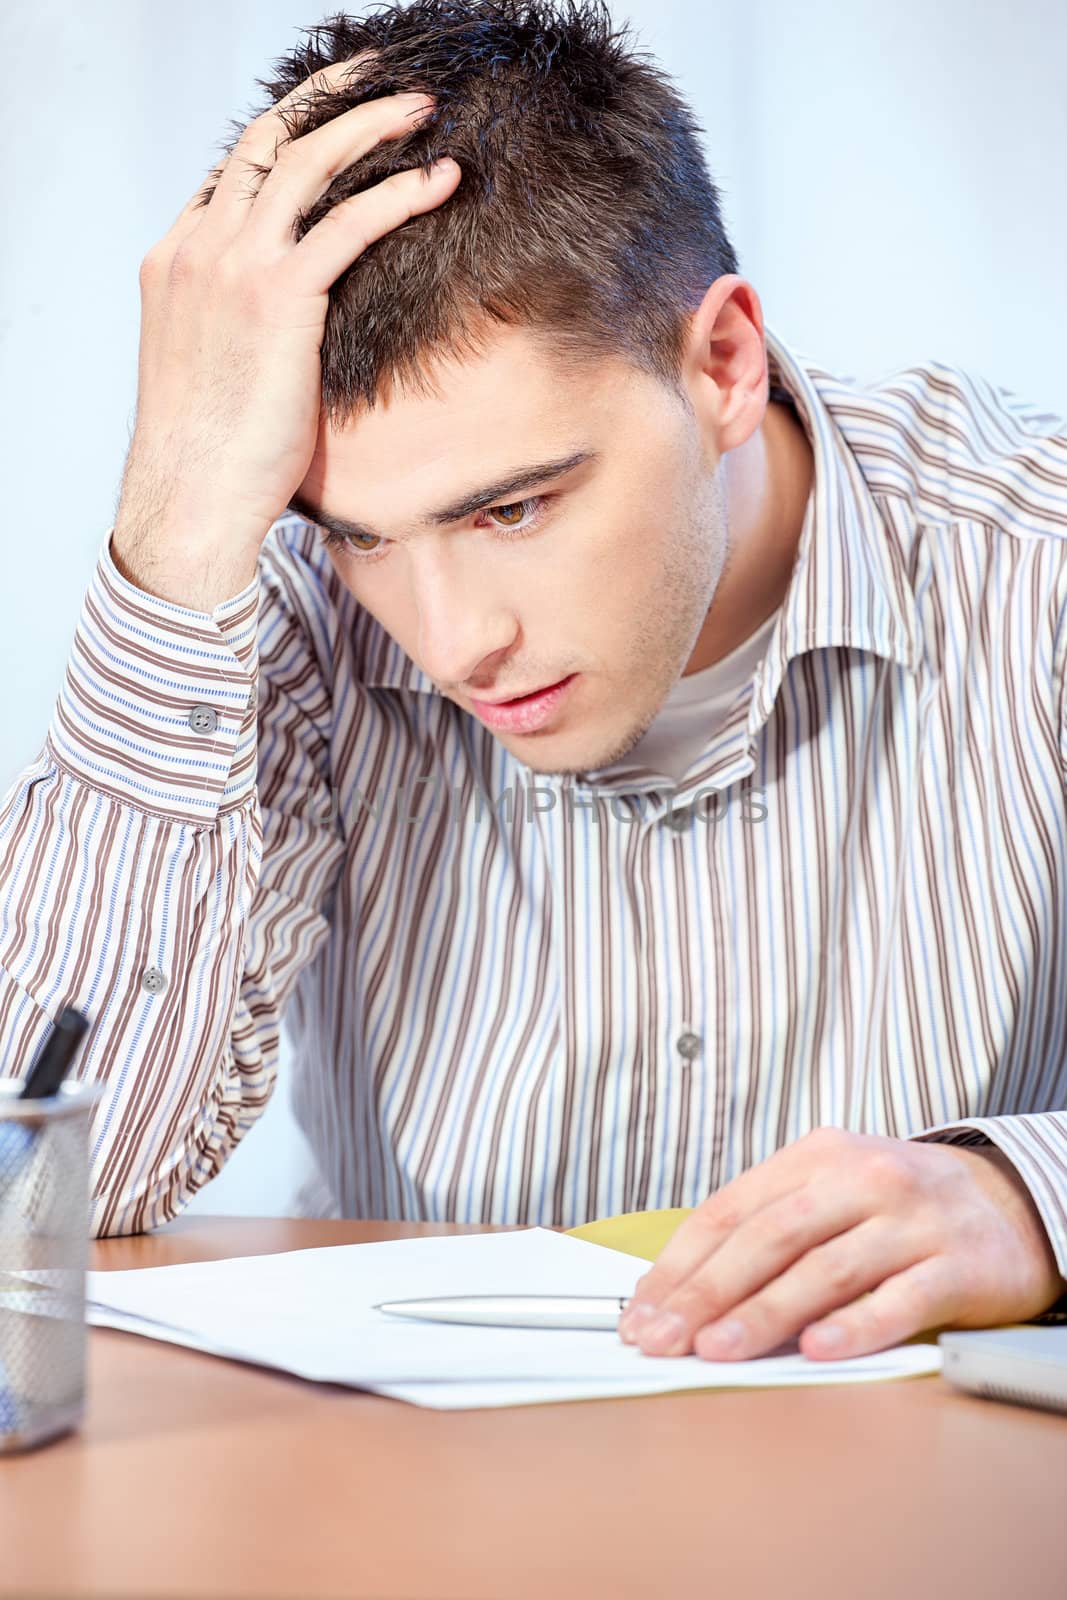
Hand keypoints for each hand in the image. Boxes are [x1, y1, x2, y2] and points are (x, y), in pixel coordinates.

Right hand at [114, 55, 460, 606]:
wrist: (191, 496)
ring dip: (369, 126)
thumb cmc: (208, 455)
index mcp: (174, 260)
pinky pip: (348, 224)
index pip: (230, 174)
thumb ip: (234, 325)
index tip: (332, 126)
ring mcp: (233, 267)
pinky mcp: (279, 299)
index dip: (284, 139)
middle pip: (266, 143)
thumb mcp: (209, 371)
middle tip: (380, 84)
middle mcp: (199, 249)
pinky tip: (440, 182)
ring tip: (422, 111)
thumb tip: (283, 331)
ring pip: (307, 162)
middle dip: (328, 102)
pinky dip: (399, 195)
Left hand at [616, 1127, 1066, 1361]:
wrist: (1012, 1200)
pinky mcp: (957, 1266)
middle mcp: (861, 1179)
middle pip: (768, 1237)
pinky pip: (899, 1299)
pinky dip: (855, 1327)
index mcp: (816, 1157)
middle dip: (706, 1293)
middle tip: (664, 1339)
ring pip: (825, 1269)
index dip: (680, 1265)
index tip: (643, 1312)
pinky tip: (816, 1351)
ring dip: (764, 1313)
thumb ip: (767, 1226)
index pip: (730, 1210)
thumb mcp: (831, 1188)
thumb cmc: (899, 1203)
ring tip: (718, 1351)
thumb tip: (684, 1288)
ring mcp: (911, 1221)